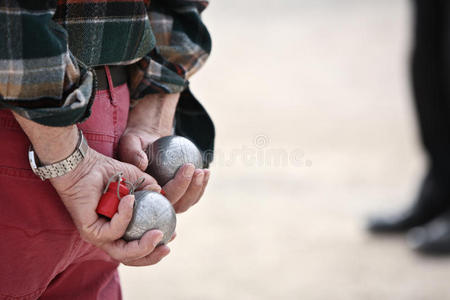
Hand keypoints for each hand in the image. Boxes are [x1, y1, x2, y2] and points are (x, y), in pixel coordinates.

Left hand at [50, 147, 170, 265]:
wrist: (83, 166)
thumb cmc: (107, 171)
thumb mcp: (136, 179)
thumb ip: (150, 188)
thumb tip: (162, 194)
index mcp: (119, 228)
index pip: (137, 246)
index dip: (155, 246)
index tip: (172, 234)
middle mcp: (108, 235)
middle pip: (131, 257)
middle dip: (152, 255)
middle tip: (167, 247)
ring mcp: (98, 235)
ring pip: (122, 253)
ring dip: (143, 247)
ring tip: (157, 234)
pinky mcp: (90, 231)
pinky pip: (113, 231)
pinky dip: (125, 216)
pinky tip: (129, 200)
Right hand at [119, 93, 209, 212]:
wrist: (148, 143)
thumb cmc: (136, 143)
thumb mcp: (130, 142)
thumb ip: (132, 152)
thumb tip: (142, 163)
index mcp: (139, 196)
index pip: (155, 199)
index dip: (170, 191)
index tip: (179, 172)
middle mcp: (154, 203)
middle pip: (174, 204)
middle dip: (185, 189)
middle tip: (191, 167)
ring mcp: (169, 201)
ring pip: (185, 203)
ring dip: (196, 189)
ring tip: (202, 171)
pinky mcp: (180, 195)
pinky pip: (193, 195)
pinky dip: (201, 185)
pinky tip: (206, 171)